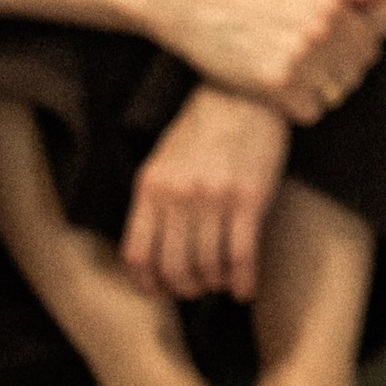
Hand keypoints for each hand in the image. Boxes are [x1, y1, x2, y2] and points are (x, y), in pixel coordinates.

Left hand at [122, 86, 289, 301]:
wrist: (243, 95)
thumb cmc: (203, 130)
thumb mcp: (164, 161)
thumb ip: (155, 202)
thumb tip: (152, 253)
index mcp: (151, 187)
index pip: (138, 254)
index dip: (147, 283)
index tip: (160, 291)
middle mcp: (178, 195)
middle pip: (174, 267)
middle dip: (185, 288)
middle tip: (196, 289)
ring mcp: (213, 198)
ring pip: (208, 266)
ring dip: (215, 284)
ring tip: (221, 282)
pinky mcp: (248, 199)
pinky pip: (242, 256)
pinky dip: (242, 281)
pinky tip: (245, 290)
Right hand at [156, 0, 384, 120]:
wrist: (194, 4)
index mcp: (331, 5)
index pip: (368, 49)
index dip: (350, 58)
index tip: (326, 58)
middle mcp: (321, 32)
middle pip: (353, 77)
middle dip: (334, 78)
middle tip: (304, 73)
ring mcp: (300, 59)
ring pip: (333, 97)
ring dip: (316, 95)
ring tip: (290, 81)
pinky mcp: (277, 85)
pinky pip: (310, 113)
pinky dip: (296, 109)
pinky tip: (277, 94)